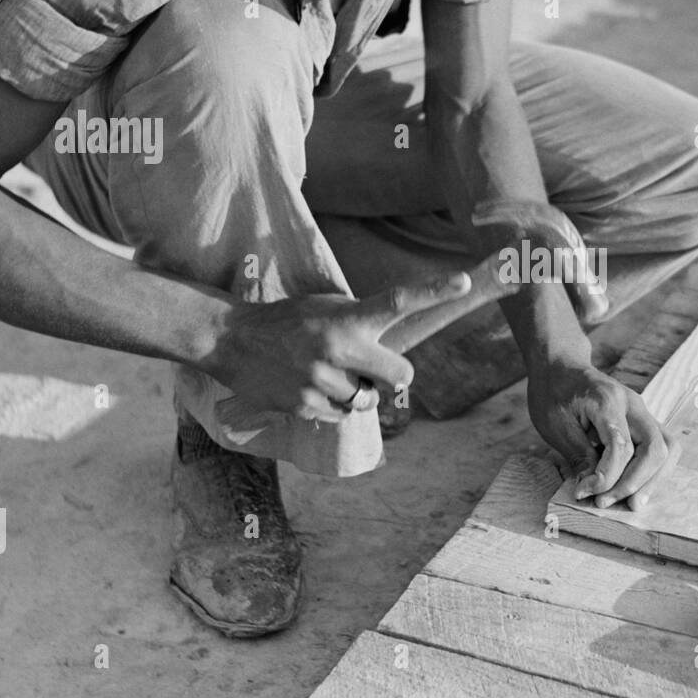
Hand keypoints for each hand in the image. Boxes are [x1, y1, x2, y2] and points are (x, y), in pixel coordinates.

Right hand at [199, 274, 469, 420]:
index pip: (398, 302)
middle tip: (374, 367)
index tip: (465, 282)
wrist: (232, 339)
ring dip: (358, 392)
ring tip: (328, 374)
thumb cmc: (289, 321)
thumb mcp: (327, 307)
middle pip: (400, 375)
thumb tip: (392, 358)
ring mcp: (322, 380)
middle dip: (392, 375)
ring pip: (367, 401)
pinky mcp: (305, 405)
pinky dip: (333, 406)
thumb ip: (361, 325)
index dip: (433, 291)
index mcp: (347, 317)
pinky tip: (308, 386)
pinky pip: (340, 415)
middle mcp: (339, 348)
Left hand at [528, 360, 672, 510]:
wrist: (560, 367)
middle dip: (635, 482)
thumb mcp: (556, 425)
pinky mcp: (644, 421)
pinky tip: (635, 489)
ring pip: (669, 448)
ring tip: (630, 503)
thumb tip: (594, 489)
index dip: (607, 476)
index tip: (585, 492)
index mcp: (608, 401)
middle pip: (655, 447)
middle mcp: (633, 404)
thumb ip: (579, 455)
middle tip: (608, 503)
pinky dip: (653, 472)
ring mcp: (643, 411)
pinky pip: (663, 447)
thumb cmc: (554, 393)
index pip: (621, 446)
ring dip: (653, 480)